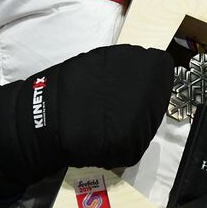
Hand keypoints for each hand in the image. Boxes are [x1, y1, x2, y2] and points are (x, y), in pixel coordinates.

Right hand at [0, 44, 172, 197]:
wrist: (44, 119)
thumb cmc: (67, 88)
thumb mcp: (100, 62)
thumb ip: (125, 66)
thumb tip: (142, 71)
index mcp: (140, 61)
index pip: (161, 68)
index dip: (151, 78)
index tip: (136, 86)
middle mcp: (147, 87)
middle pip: (158, 97)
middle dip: (143, 103)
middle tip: (115, 109)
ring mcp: (144, 116)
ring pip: (148, 122)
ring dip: (133, 123)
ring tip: (105, 123)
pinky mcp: (135, 143)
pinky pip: (135, 145)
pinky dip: (122, 145)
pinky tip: (103, 139)